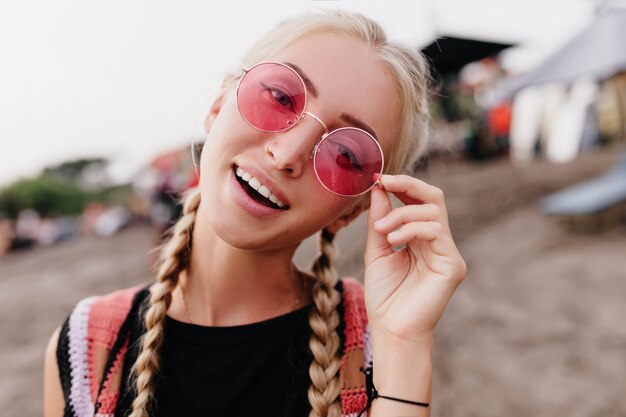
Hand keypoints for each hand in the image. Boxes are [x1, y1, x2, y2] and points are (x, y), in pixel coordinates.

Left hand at [364, 174, 466, 344]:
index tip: (378, 179)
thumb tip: (379, 189)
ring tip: (382, 231)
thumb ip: (379, 222)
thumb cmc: (384, 296)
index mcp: (421, 239)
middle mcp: (438, 243)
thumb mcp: (376, 252)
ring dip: (401, 214)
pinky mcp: (453, 265)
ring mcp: (448, 253)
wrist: (391, 329)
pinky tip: (392, 240)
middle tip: (384, 182)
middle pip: (434, 198)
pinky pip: (436, 231)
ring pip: (433, 212)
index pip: (419, 202)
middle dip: (408, 185)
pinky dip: (411, 229)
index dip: (402, 186)